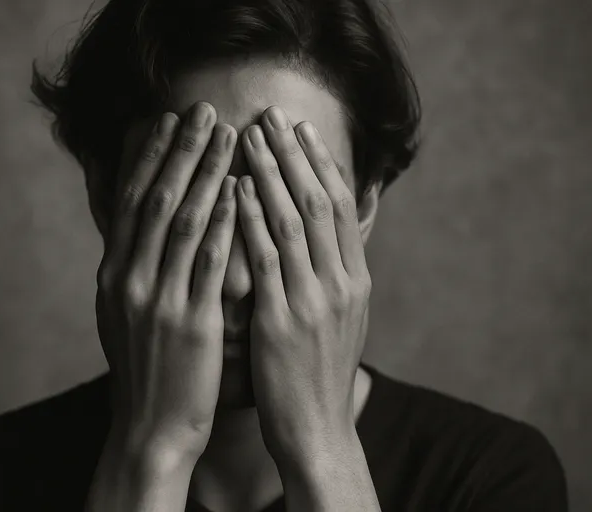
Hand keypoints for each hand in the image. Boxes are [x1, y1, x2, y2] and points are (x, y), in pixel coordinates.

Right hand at [95, 101, 237, 461]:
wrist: (150, 428)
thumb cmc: (146, 368)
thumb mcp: (125, 313)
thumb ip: (133, 268)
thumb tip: (142, 226)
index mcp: (114, 275)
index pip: (132, 201)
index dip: (152, 156)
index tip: (170, 119)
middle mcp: (129, 280)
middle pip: (157, 199)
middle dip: (180, 150)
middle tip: (203, 108)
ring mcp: (159, 301)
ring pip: (184, 222)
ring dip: (206, 173)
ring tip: (228, 135)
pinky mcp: (191, 323)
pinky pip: (210, 264)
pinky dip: (226, 223)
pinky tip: (241, 191)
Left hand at [236, 106, 371, 462]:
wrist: (318, 429)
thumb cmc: (321, 373)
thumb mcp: (342, 319)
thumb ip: (335, 274)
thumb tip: (325, 236)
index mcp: (356, 280)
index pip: (340, 207)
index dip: (320, 163)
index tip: (300, 128)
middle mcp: (341, 283)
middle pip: (318, 202)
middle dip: (294, 154)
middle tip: (271, 114)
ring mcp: (314, 301)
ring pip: (293, 221)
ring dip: (270, 174)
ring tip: (248, 136)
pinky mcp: (282, 322)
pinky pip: (266, 260)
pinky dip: (251, 220)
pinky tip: (235, 190)